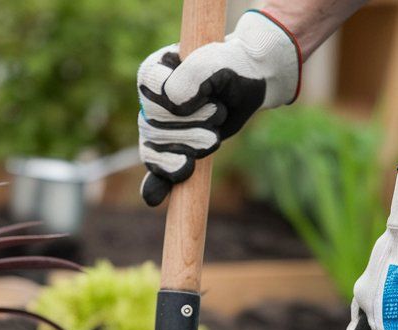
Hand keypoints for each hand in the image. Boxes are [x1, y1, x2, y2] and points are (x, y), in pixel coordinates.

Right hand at [137, 10, 300, 206]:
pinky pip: (157, 173)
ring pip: (159, 152)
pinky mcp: (172, 152)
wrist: (248, 84)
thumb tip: (174, 106)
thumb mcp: (216, 62)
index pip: (153, 93)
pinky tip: (155, 200)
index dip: (181, 102)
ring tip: (214, 135)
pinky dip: (156, 186)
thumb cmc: (231, 68)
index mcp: (153, 74)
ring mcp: (159, 130)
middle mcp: (149, 103)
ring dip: (192, 148)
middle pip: (156, 127)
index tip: (208, 96)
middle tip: (219, 112)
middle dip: (193, 127)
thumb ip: (192, 77)